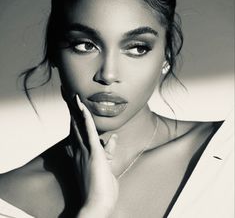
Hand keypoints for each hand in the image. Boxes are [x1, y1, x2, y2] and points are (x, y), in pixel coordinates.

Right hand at [62, 90, 118, 216]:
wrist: (97, 207)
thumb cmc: (101, 190)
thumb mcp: (107, 165)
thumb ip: (109, 150)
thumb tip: (113, 137)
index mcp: (82, 154)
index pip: (77, 132)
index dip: (74, 118)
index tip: (73, 106)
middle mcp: (79, 150)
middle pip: (74, 125)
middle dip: (71, 110)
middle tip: (68, 95)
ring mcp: (85, 151)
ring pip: (79, 125)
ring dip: (76, 109)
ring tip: (73, 95)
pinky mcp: (93, 153)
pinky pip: (89, 132)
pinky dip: (86, 118)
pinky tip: (83, 107)